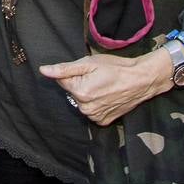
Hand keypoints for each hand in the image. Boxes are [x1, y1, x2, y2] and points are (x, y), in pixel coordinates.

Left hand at [39, 49, 173, 125]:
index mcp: (79, 92)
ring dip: (88, 94)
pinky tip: (107, 96)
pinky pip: (92, 111)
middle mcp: (85, 108)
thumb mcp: (89, 62)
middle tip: (98, 77)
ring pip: (81, 102)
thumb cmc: (116, 68)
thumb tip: (43, 70)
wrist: (141, 80)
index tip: (88, 70)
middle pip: (72, 93)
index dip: (74, 73)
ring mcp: (95, 116)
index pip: (62, 81)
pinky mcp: (103, 121)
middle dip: (80, 84)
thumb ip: (64, 69)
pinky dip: (96, 104)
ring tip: (104, 86)